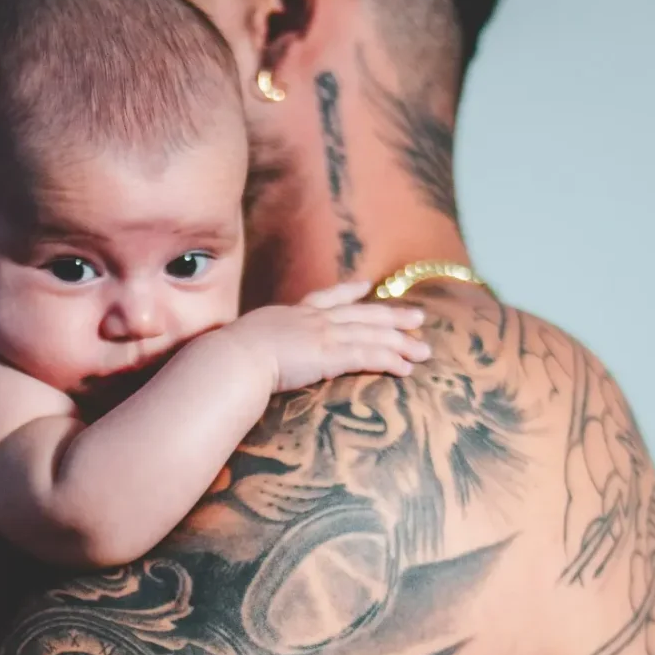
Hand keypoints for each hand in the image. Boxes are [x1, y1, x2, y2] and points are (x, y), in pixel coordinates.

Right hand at [230, 282, 430, 392]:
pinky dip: (390, 360)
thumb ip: (253, 346)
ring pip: (373, 335)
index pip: (325, 298)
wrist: (233, 357)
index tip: (365, 286)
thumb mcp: (242, 342)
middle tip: (418, 316)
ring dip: (402, 343)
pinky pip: (369, 355)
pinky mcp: (332, 354)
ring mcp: (324, 334)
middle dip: (392, 315)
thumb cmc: (229, 357)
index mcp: (291, 314)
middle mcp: (313, 319)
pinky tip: (406, 367)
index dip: (348, 291)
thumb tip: (241, 355)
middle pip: (362, 314)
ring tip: (424, 351)